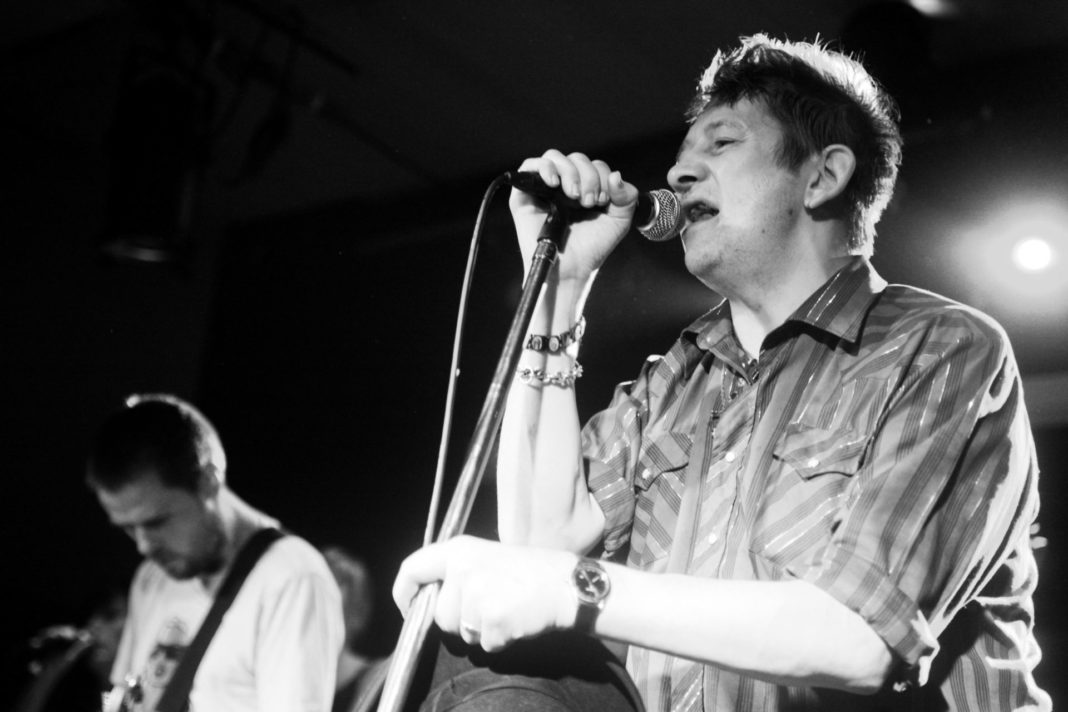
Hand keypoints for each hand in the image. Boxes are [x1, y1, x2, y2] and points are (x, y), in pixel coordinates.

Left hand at [392, 535, 577, 651]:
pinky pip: (485, 644)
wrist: (567, 583)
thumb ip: (457, 572)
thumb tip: (430, 598)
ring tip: (506, 608)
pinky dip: (500, 640)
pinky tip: (516, 620)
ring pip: (462, 633)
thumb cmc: (530, 572)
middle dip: (459, 621)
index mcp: (458, 550)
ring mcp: (477, 595)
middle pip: (440, 615)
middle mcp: (463, 569)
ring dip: (481, 630)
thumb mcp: (487, 556)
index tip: (410, 608)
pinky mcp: (492, 619)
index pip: (412, 569)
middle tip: (489, 604)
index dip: (404, 593)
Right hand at [509, 150, 638, 284]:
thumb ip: (626, 196)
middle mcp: (564, 185)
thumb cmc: (592, 247)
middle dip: (588, 177)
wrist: (572, 268)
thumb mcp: (618, 220)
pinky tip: (554, 183)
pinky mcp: (524, 195)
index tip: (603, 201)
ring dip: (570, 173)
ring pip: (555, 158)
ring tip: (574, 196)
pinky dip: (545, 168)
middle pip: (576, 158)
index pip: (594, 165)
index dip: (602, 177)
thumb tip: (615, 175)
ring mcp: (544, 189)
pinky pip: (529, 166)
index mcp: (586, 188)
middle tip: (589, 202)